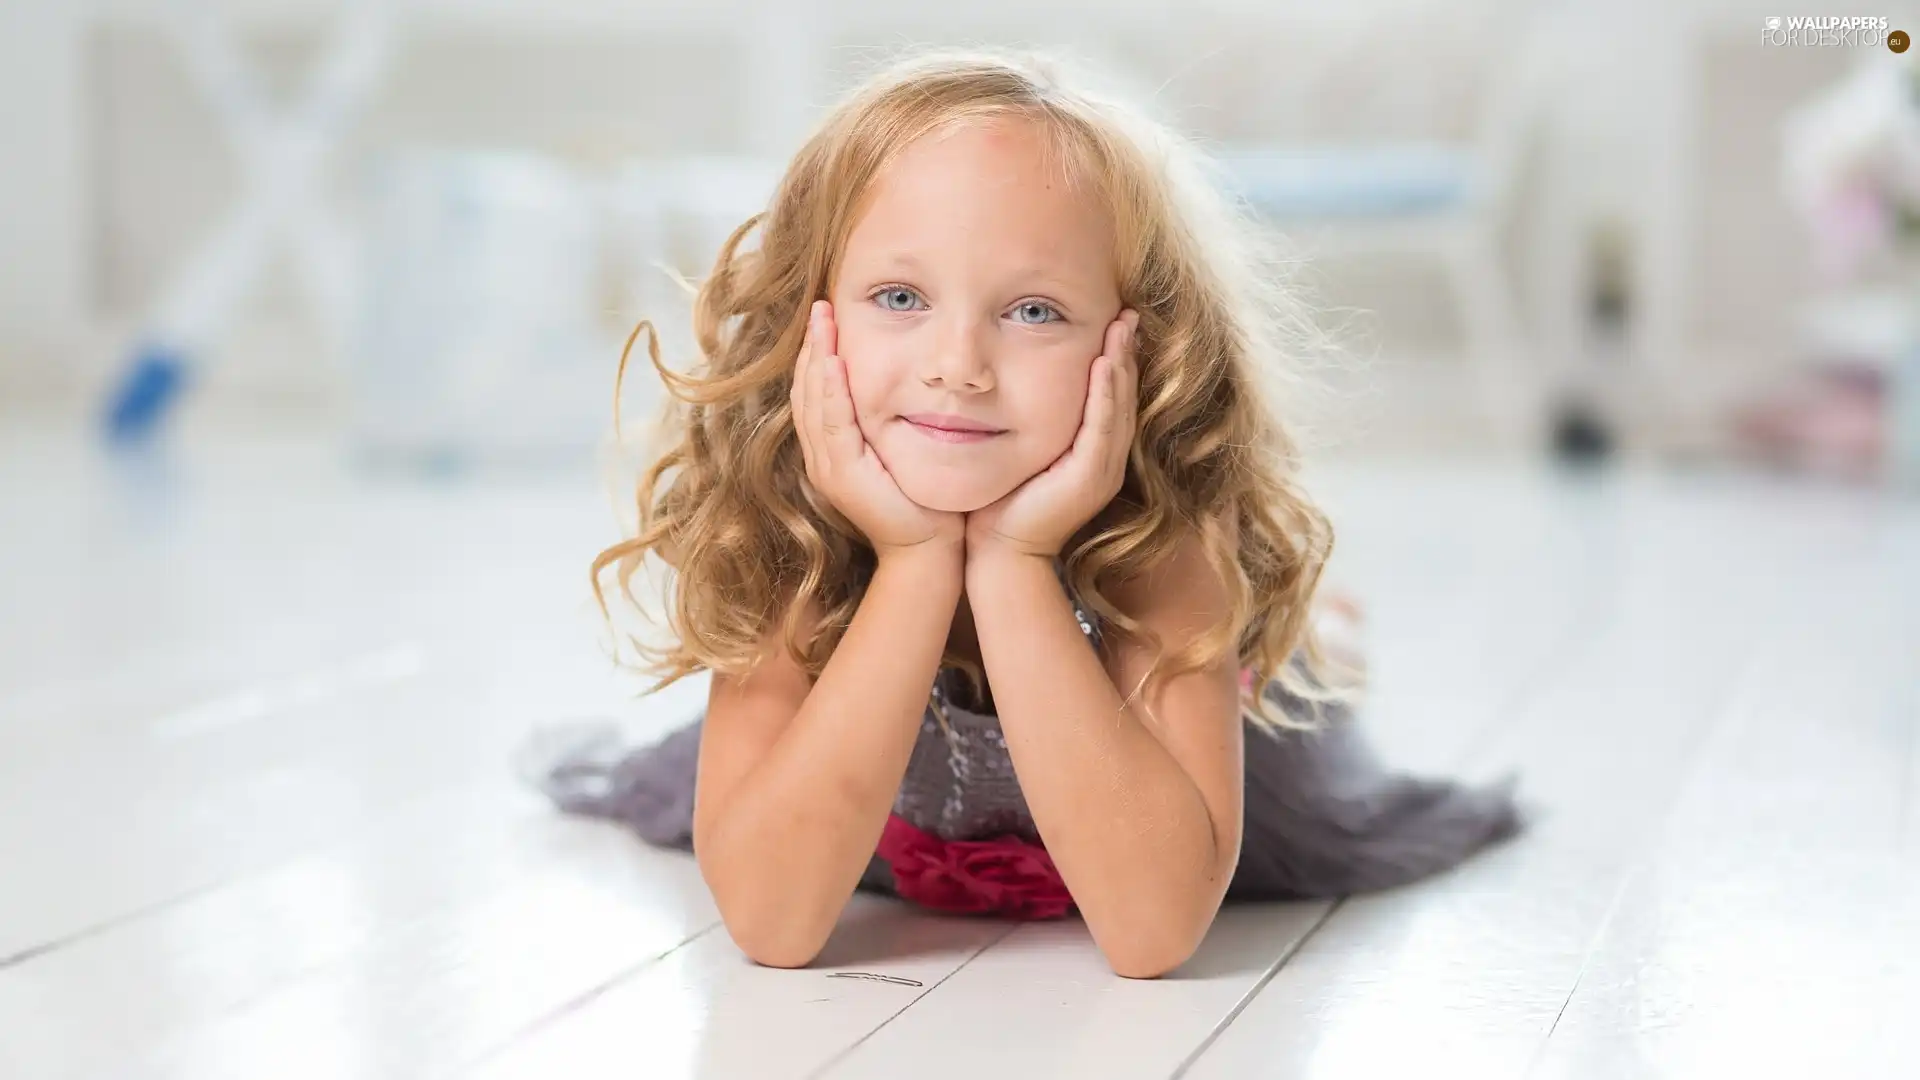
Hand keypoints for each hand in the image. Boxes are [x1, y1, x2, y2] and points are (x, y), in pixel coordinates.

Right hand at [791, 300, 965, 560]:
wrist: (930, 552)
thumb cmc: (927, 503)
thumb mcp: (904, 449)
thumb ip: (894, 419)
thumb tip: (908, 378)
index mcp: (833, 450)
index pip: (816, 391)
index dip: (819, 351)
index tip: (828, 314)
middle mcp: (822, 458)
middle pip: (807, 389)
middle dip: (812, 344)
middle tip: (821, 305)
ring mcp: (828, 468)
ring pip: (813, 401)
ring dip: (817, 357)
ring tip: (823, 319)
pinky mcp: (843, 476)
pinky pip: (831, 424)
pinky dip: (831, 390)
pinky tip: (835, 361)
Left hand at [967, 310, 1138, 562]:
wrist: (998, 553)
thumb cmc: (1000, 504)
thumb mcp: (1020, 451)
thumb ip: (1028, 420)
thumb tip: (1012, 382)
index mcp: (1093, 455)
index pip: (1110, 397)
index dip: (1116, 358)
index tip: (1113, 320)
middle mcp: (1106, 462)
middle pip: (1123, 396)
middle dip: (1126, 352)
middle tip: (1127, 312)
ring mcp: (1102, 471)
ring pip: (1118, 406)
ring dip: (1122, 363)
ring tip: (1123, 326)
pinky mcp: (1089, 478)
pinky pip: (1102, 426)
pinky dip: (1105, 393)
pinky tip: (1104, 363)